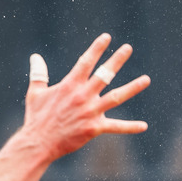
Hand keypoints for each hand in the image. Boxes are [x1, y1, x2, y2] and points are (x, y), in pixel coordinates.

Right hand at [22, 33, 149, 161]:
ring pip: (116, 97)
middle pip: (104, 74)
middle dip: (117, 60)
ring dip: (132, 88)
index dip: (97, 48)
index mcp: (69, 85)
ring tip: (146, 79)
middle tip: (128, 48)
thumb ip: (39, 74)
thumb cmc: (36, 118)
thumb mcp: (35, 93)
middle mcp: (83, 96)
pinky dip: (130, 127)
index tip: (107, 37)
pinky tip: (144, 125)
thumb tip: (35, 57)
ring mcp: (90, 112)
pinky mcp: (94, 128)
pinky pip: (116, 127)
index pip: (86, 61)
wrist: (39, 143)